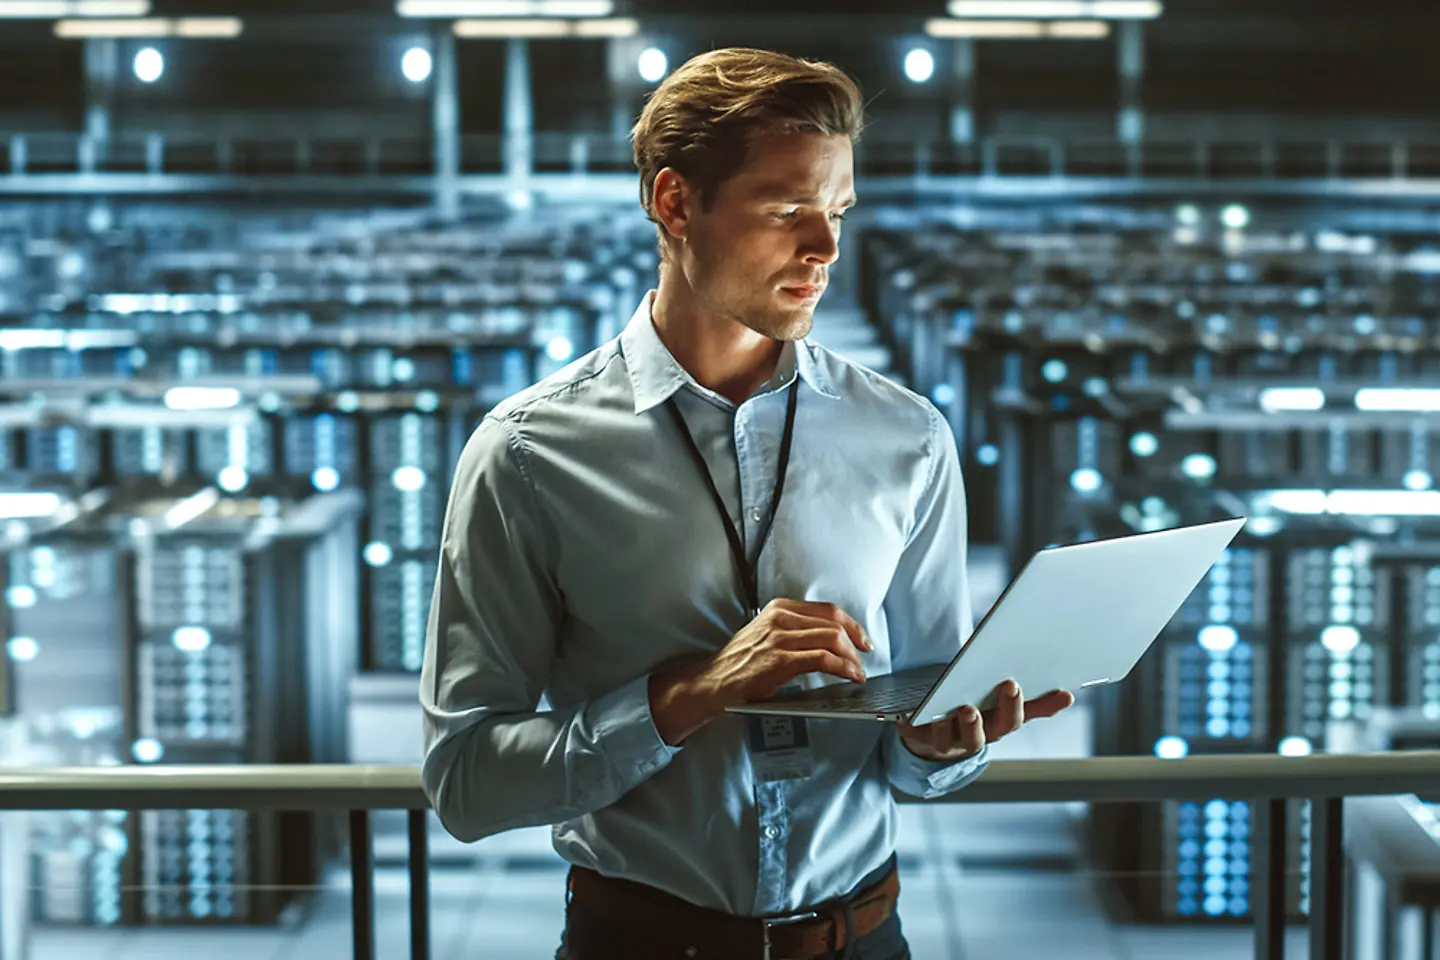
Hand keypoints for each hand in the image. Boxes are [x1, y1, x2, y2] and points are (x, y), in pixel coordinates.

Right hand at [649, 599, 869, 744]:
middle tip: (863, 657)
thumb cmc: (741, 661)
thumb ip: (794, 629)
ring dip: (851, 657)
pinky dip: (842, 667)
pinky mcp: (780, 661)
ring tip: (857, 670)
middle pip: (833, 622)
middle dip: (855, 641)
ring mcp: (779, 638)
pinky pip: (822, 659)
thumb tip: (829, 638)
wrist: (714, 680)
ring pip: (831, 638)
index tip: (861, 638)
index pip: (827, 609)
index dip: (851, 624)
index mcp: (779, 608)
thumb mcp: (767, 633)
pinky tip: (849, 675)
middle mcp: (780, 618)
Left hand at [895, 680, 1074, 762]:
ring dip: (967, 724)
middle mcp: (979, 736)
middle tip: (1011, 685)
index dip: (1044, 705)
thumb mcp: (994, 702)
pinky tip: (929, 711)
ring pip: (962, 738)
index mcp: (998, 723)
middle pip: (997, 729)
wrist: (926, 731)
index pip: (1021, 717)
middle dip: (1007, 709)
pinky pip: (926, 735)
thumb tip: (1066, 693)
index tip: (1064, 692)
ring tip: (968, 708)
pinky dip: (926, 724)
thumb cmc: (967, 708)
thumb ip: (1026, 699)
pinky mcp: (924, 738)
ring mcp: (952, 740)